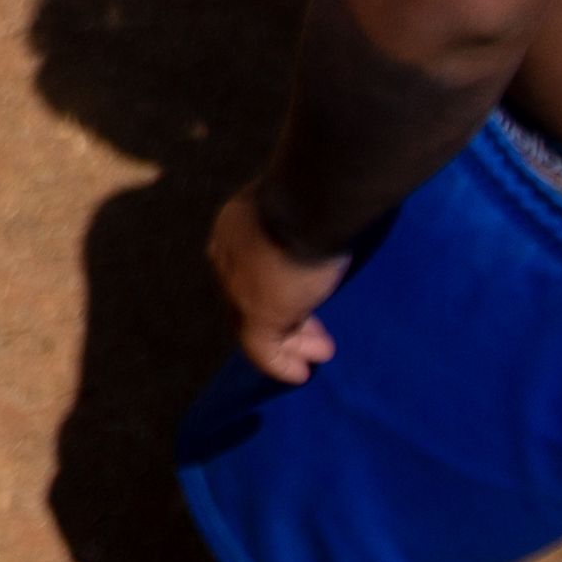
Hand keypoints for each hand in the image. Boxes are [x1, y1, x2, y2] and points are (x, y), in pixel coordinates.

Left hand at [208, 190, 350, 384]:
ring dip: (290, 340)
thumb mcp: (304, 201)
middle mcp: (229, 256)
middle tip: (313, 334)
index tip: (300, 298)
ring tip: (316, 354)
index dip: (275, 284)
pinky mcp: (258, 313)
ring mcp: (239, 287)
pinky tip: (298, 374)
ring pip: (259, 323)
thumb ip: (305, 215)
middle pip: (253, 296)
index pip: (249, 264)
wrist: (310, 197)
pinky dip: (279, 362)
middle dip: (286, 316)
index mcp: (235, 226)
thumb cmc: (316, 188)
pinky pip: (262, 347)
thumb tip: (333, 211)